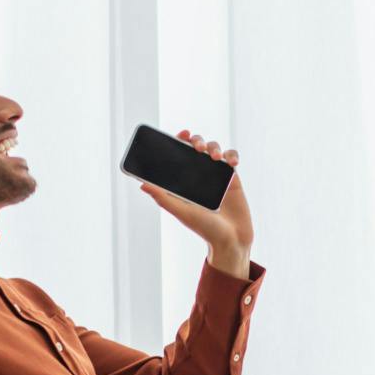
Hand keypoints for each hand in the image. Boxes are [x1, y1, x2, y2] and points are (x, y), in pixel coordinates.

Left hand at [138, 129, 254, 260]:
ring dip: (214, 147)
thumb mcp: (182, 212)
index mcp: (184, 181)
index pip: (180, 155)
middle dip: (197, 141)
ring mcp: (216, 175)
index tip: (182, 134)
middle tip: (198, 147)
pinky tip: (231, 163)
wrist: (231, 240)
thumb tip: (142, 184)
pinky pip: (231, 159)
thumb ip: (163, 198)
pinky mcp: (232, 178)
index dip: (180, 141)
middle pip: (197, 147)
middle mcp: (199, 175)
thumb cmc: (205, 230)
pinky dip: (231, 155)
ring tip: (215, 158)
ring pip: (214, 150)